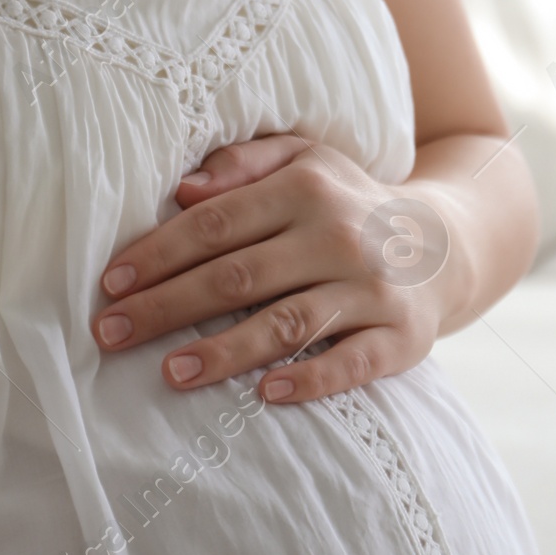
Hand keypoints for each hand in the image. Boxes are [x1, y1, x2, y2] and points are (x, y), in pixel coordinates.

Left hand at [93, 134, 460, 406]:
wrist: (446, 242)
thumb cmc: (347, 203)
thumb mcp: (305, 160)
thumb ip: (242, 164)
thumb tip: (183, 190)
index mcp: (306, 188)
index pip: (214, 225)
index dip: (157, 255)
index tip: (109, 285)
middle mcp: (339, 235)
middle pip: (237, 276)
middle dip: (165, 308)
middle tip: (110, 334)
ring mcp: (372, 288)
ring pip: (286, 323)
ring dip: (223, 351)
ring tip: (170, 373)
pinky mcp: (402, 336)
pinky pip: (351, 363)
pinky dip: (310, 379)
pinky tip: (265, 394)